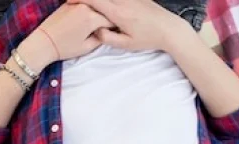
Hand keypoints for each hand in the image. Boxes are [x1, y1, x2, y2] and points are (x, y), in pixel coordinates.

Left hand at [19, 3, 114, 70]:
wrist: (43, 42)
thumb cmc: (64, 47)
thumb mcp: (87, 47)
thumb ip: (101, 38)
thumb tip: (108, 31)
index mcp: (92, 18)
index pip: (111, 19)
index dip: (114, 27)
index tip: (114, 32)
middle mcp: (85, 7)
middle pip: (103, 11)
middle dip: (106, 19)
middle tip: (104, 29)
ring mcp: (77, 3)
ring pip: (94, 6)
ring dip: (97, 13)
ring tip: (92, 26)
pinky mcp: (69, 3)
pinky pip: (84, 5)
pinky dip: (88, 10)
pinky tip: (84, 21)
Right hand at [68, 0, 188, 52]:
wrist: (170, 28)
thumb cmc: (148, 38)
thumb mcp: (126, 44)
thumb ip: (108, 39)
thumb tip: (96, 31)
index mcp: (119, 13)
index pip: (95, 1)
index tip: (69, 1)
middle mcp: (124, 1)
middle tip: (72, 1)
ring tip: (86, 4)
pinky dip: (108, 0)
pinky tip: (103, 5)